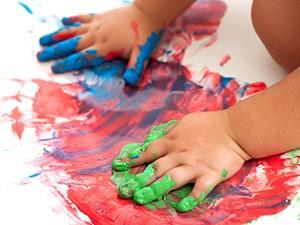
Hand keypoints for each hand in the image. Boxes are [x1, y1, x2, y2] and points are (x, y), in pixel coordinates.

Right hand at [37, 5, 163, 85]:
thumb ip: (135, 69)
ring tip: (42, 40)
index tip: (54, 68)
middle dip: (55, 52)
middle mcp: (97, 35)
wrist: (148, 13)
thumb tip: (130, 84)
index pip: (83, 57)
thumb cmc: (145, 35)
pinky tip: (63, 20)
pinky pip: (83, 18)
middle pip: (72, 45)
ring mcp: (97, 25)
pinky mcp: (100, 16)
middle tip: (39, 56)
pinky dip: (73, 20)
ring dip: (57, 36)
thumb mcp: (142, 54)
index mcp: (106, 47)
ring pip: (73, 31)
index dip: (68, 63)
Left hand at [113, 111, 250, 211]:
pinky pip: (198, 190)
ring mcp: (194, 166)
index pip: (149, 151)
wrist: (234, 128)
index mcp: (173, 141)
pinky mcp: (210, 175)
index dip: (134, 159)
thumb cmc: (209, 124)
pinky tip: (179, 208)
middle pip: (156, 168)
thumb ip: (171, 133)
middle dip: (139, 180)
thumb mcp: (185, 123)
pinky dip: (190, 199)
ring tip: (141, 199)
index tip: (119, 166)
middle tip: (126, 191)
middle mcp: (180, 154)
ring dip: (155, 189)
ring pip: (171, 179)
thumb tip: (159, 139)